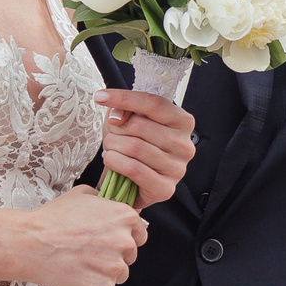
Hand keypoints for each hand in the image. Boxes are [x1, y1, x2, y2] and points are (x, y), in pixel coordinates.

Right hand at [21, 184, 148, 285]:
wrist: (30, 243)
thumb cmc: (52, 219)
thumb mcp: (82, 194)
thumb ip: (105, 200)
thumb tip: (111, 204)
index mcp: (125, 217)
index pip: (140, 232)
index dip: (125, 235)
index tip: (111, 238)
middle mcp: (125, 241)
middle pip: (130, 254)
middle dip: (114, 253)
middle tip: (90, 251)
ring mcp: (114, 267)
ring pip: (119, 273)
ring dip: (105, 270)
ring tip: (81, 262)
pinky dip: (92, 284)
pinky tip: (76, 273)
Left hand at [96, 88, 198, 206]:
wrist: (133, 181)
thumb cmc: (135, 146)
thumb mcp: (130, 121)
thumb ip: (125, 111)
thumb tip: (117, 115)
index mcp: (182, 122)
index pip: (154, 103)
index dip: (125, 98)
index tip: (100, 97)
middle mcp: (185, 145)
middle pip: (140, 126)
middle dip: (115, 128)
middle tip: (110, 134)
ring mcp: (177, 168)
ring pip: (134, 147)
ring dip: (112, 146)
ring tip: (110, 148)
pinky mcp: (165, 188)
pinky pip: (134, 169)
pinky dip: (114, 162)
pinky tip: (110, 159)